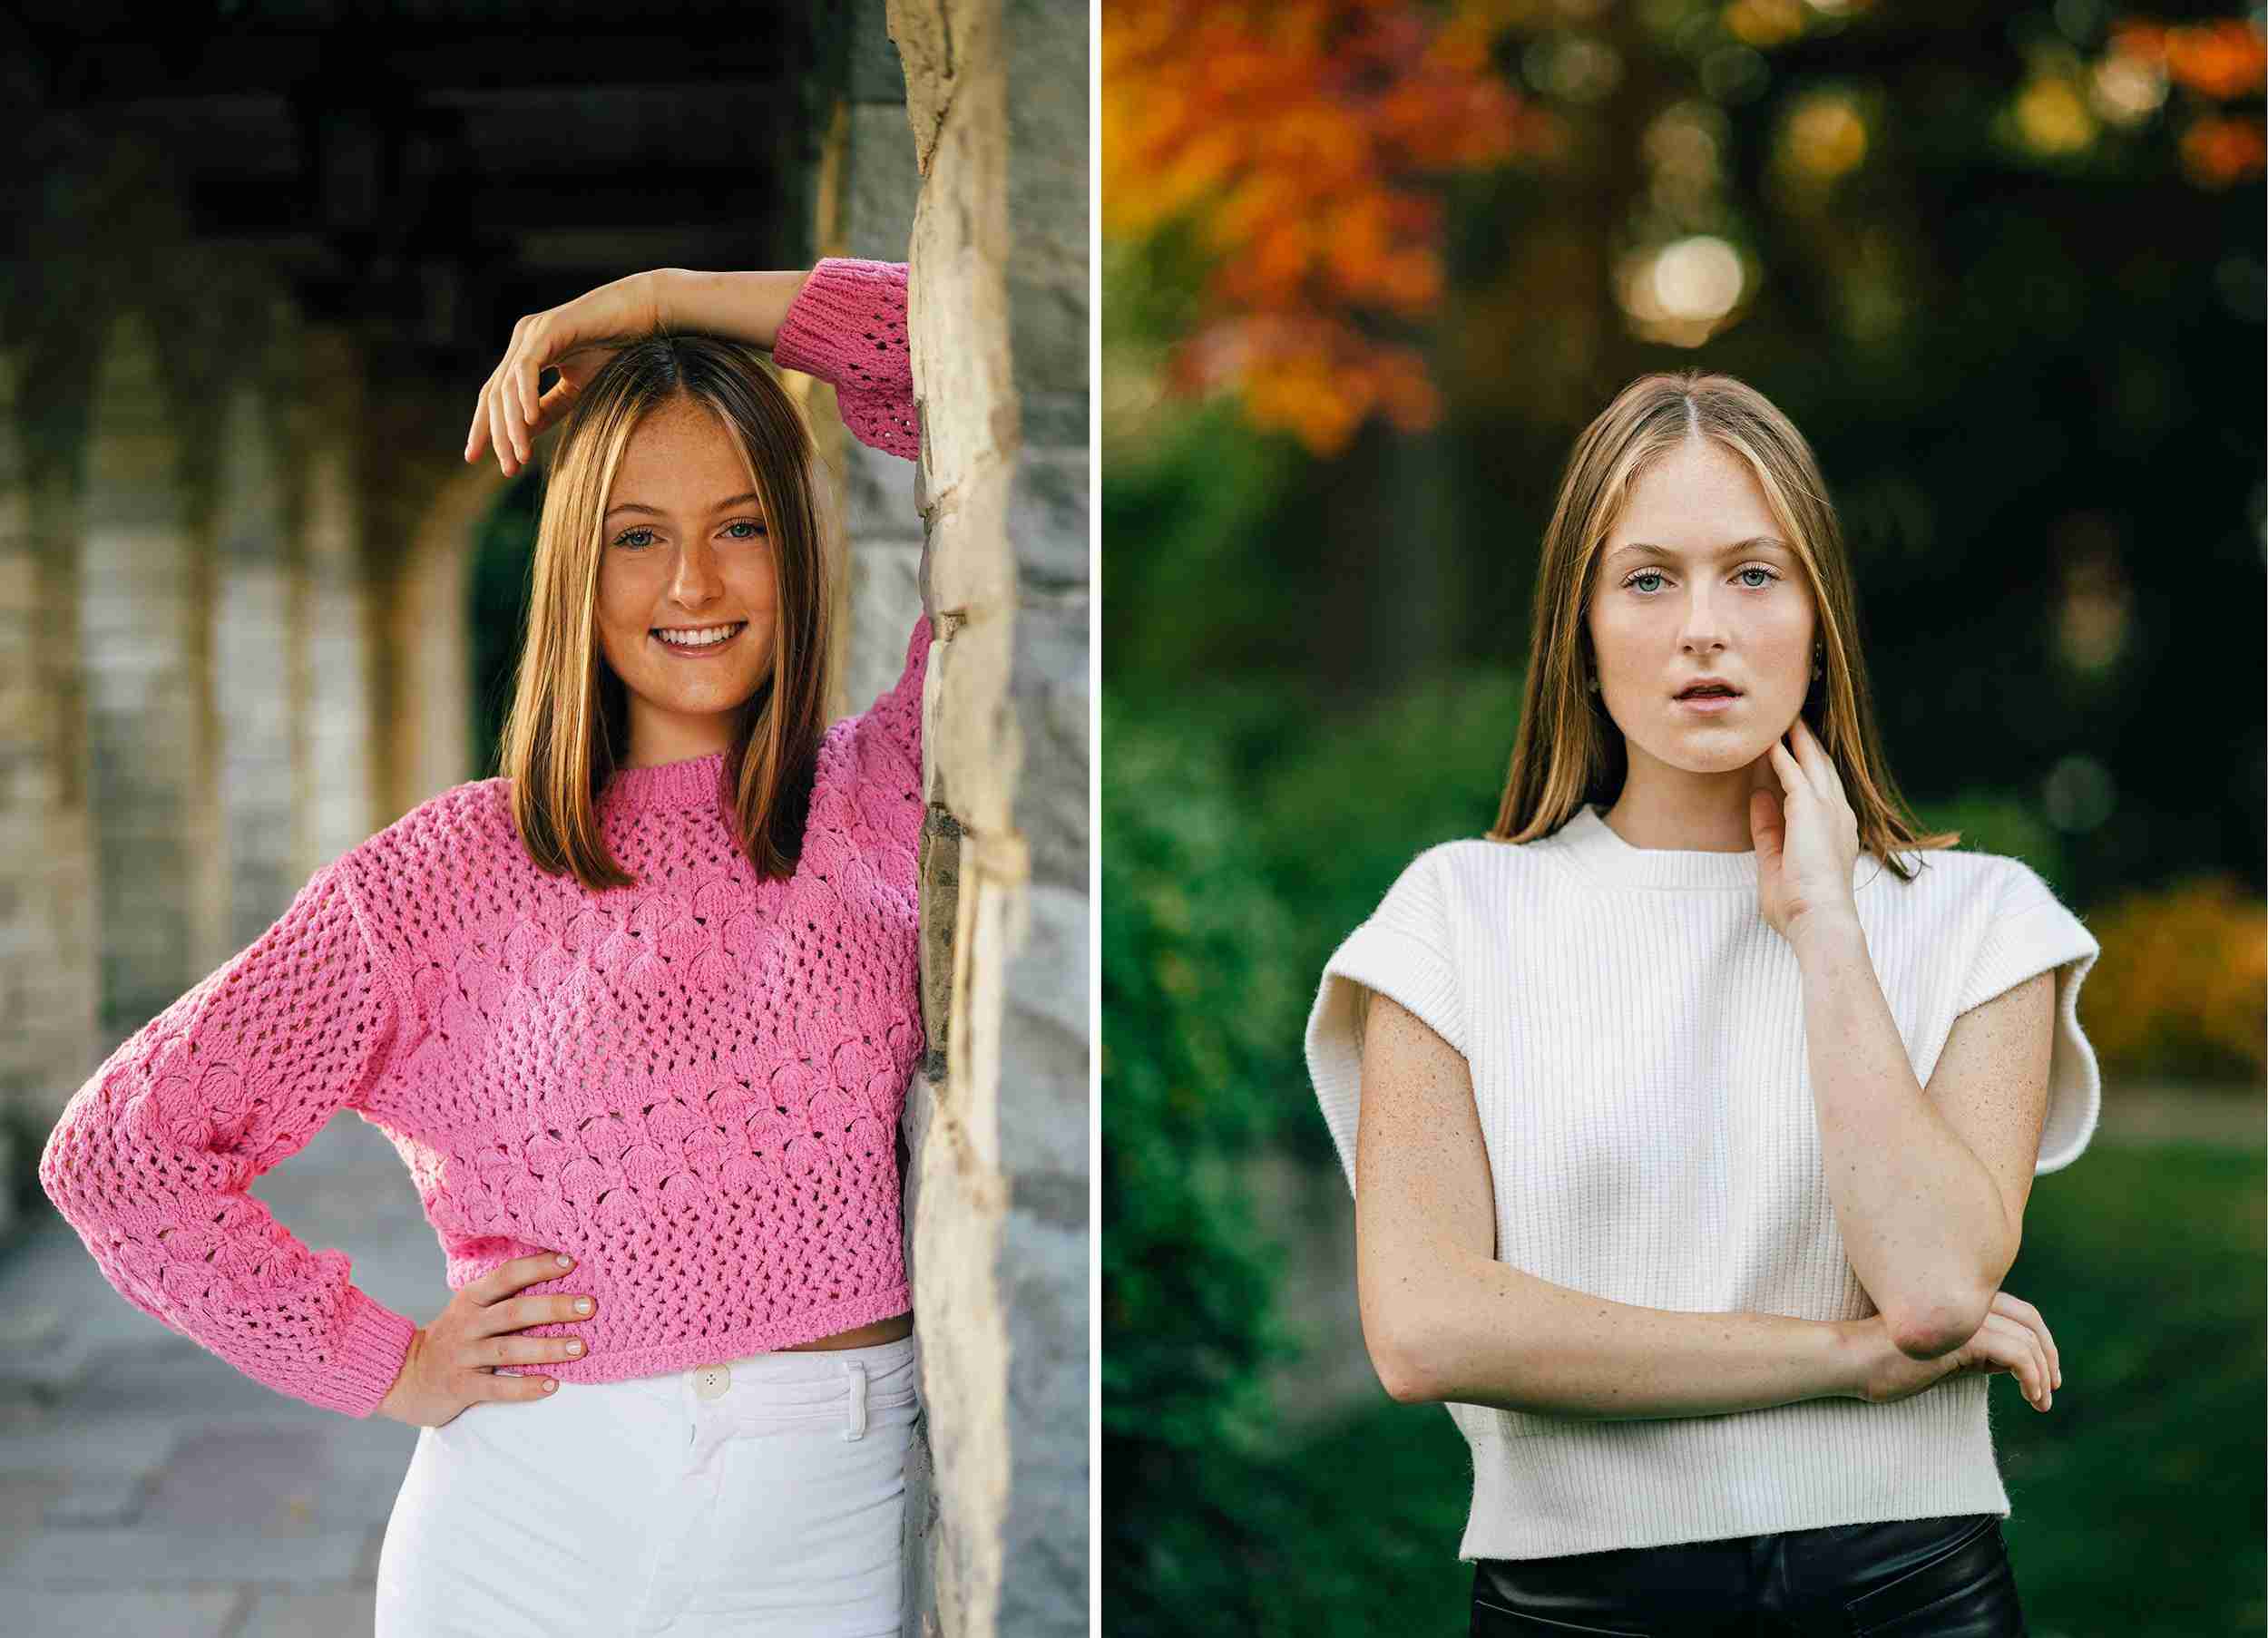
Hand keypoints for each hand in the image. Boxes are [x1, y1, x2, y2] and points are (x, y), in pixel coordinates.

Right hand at [376, 1250, 597, 1427]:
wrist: (404, 1376)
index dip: (538, 1267)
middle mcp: (467, 1323)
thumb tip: (562, 1279)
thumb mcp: (471, 1309)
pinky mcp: (461, 1386)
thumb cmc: (454, 1337)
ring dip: (547, 1348)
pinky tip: (551, 1385)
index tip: (572, 1261)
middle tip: (589, 1306)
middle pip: (514, 1311)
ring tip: (579, 1347)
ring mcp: (463, 1355)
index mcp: (472, 1298)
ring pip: (509, 1349)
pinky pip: (497, 1387)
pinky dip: (524, 1387)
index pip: (507, 1276)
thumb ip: (505, 1297)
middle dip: (554, 1307)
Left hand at [464, 270, 665, 477]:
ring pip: (507, 386)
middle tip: (508, 470)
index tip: (475, 458)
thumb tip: (523, 436)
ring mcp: (532, 333)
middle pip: (493, 395)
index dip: (484, 427)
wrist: (643, 315)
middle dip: (496, 434)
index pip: (494, 395)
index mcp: (525, 353)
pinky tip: (529, 420)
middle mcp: (522, 341)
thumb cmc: (616, 348)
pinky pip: (527, 367)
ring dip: (512, 425)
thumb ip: (549, 409)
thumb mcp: (577, 389)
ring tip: (520, 456)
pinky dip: (525, 395)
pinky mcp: (549, 329)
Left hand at [1751, 714, 1859, 942]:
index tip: (1796, 747)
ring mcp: (1829, 810)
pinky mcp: (1812, 809)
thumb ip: (1768, 827)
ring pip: (1812, 762)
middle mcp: (1837, 815)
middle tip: (1795, 718)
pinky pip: (1792, 772)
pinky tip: (1769, 740)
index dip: (1809, 765)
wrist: (1820, 920)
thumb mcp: (1775, 860)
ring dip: (1798, 738)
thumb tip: (1758, 796)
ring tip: (1785, 716)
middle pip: (1822, 767)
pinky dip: (1781, 753)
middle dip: (1809, 742)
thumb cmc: (1799, 905)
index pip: (1820, 789)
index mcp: (1834, 831)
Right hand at [1844, 1289, 2062, 1412]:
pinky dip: (2033, 1378)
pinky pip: (2017, 1355)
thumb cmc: (1887, 1362)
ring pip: (2028, 1340)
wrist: (1850, 1360)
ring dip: (2043, 1376)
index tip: (2047, 1377)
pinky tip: (2031, 1397)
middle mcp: (1966, 1302)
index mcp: (1960, 1302)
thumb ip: (1974, 1352)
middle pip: (2030, 1320)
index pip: (2019, 1311)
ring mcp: (1964, 1317)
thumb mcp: (1942, 1356)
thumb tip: (2011, 1365)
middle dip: (2050, 1356)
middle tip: (2052, 1389)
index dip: (2043, 1341)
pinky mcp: (1962, 1337)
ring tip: (2041, 1402)